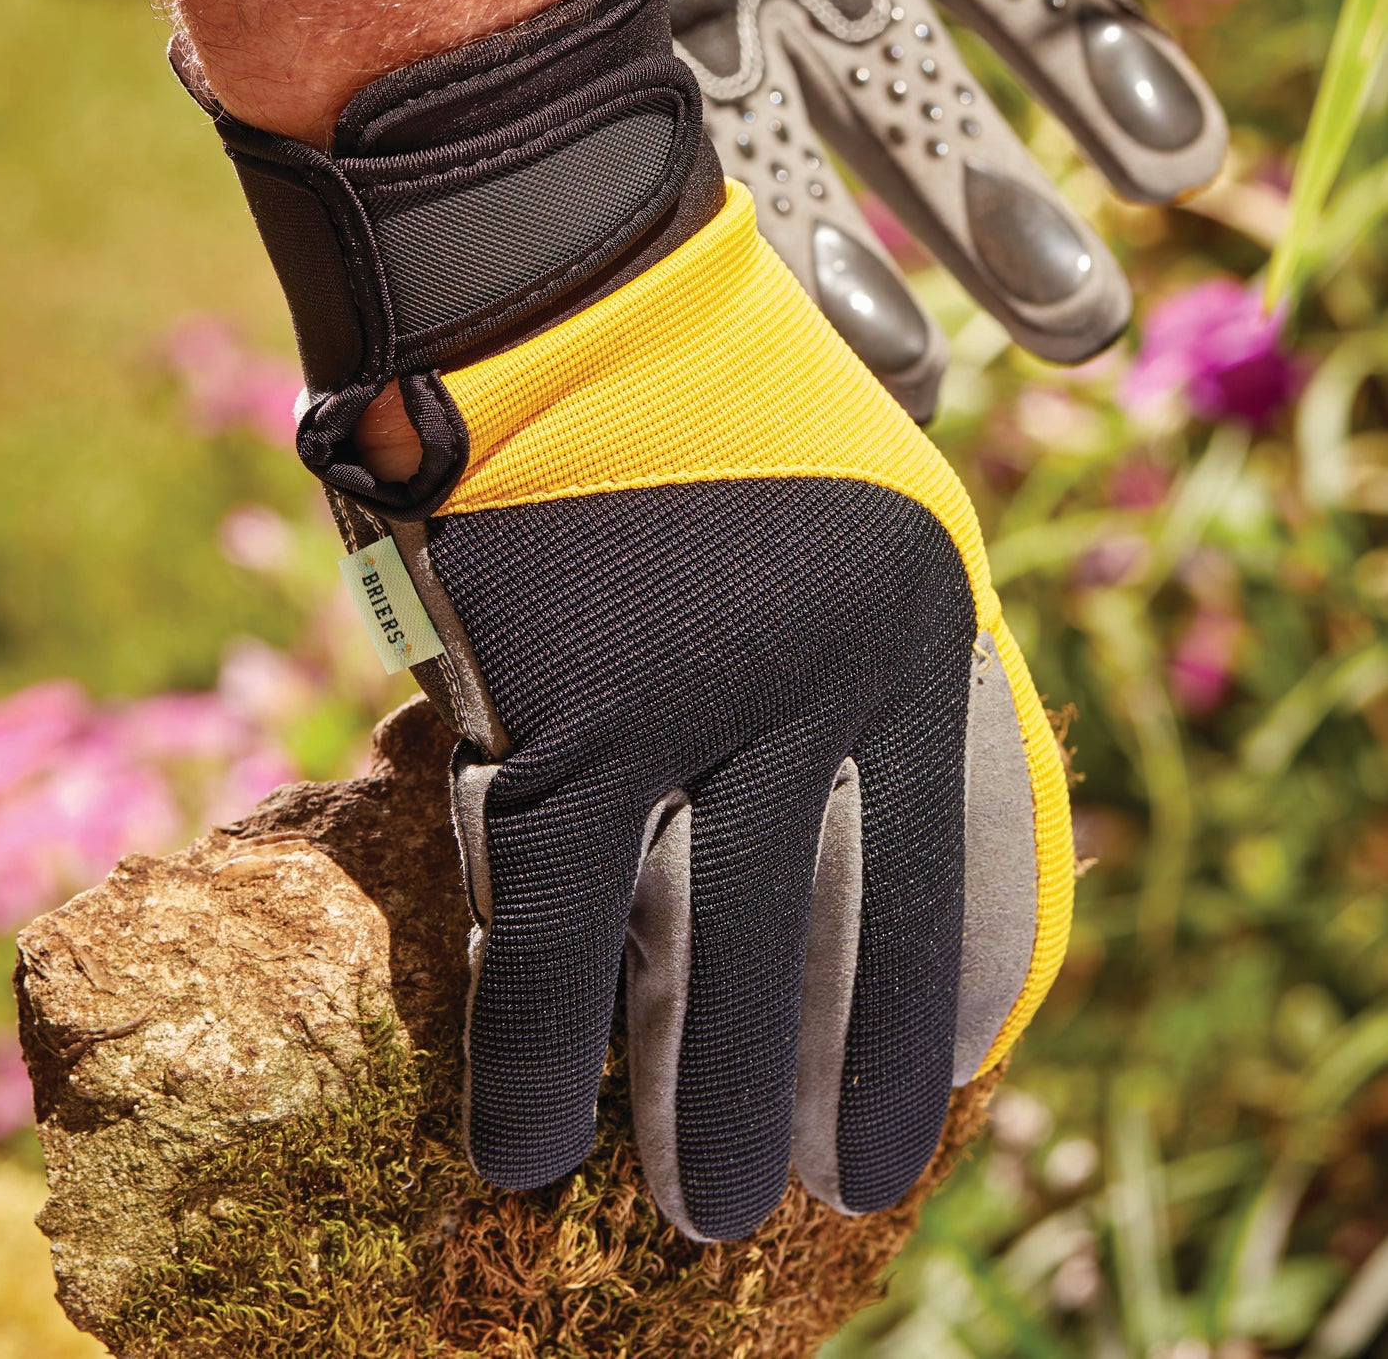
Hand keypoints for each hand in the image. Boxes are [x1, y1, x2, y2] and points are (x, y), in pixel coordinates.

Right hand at [433, 175, 1071, 1239]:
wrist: (560, 273)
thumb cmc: (701, 374)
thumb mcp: (866, 491)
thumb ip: (886, 637)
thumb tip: (887, 794)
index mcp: (916, 624)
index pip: (952, 867)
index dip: (928, 1010)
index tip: (918, 1109)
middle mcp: (825, 681)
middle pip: (831, 937)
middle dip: (821, 1086)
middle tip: (807, 1191)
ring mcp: (692, 705)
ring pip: (698, 960)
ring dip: (694, 1102)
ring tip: (699, 1205)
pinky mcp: (558, 715)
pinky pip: (546, 929)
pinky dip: (535, 1053)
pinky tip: (526, 1148)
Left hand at [590, 0, 1251, 416]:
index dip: (1100, 72)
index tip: (1177, 166)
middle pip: (926, 106)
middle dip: (1000, 213)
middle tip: (1080, 324)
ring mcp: (694, 1)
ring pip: (802, 165)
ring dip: (864, 275)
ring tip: (920, 383)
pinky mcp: (586, 36)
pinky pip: (663, 163)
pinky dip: (714, 253)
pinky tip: (756, 341)